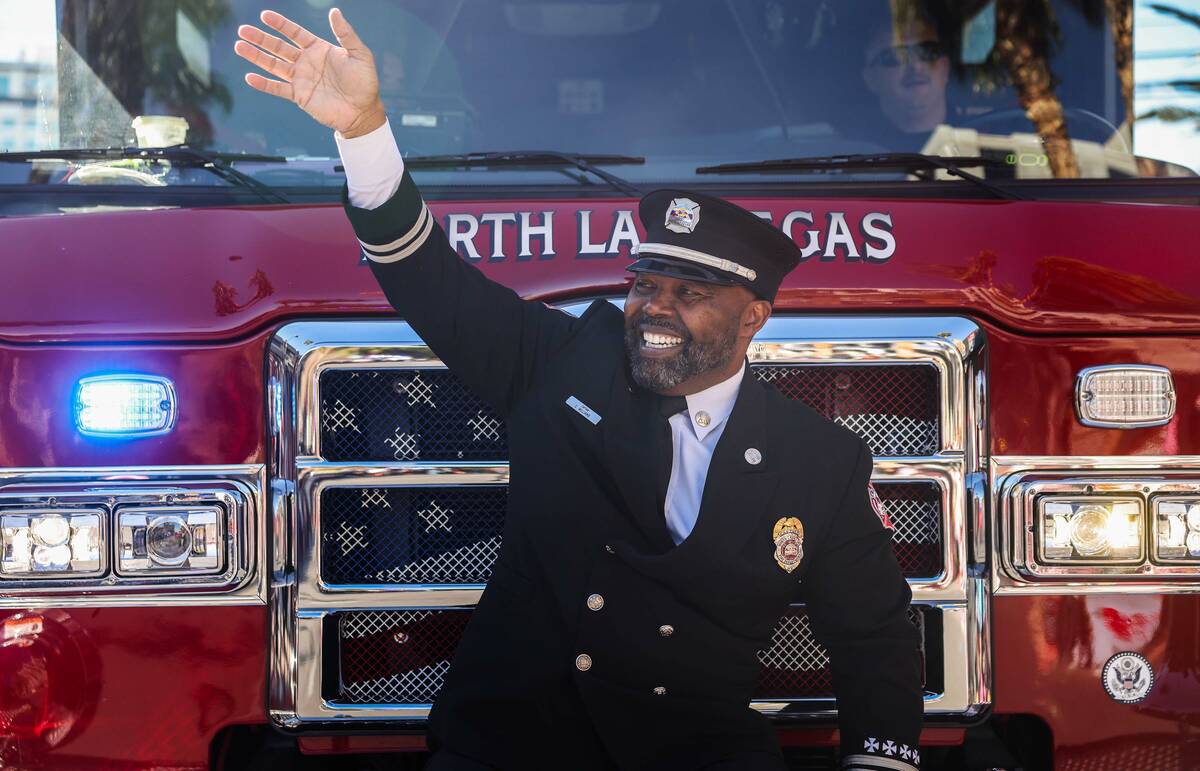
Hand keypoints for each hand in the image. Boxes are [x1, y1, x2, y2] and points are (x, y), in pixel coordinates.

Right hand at [235, 8, 385, 137]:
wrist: (363, 111)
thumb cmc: (365, 82)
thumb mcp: (359, 54)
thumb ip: (345, 34)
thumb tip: (334, 11)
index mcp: (319, 49)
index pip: (295, 33)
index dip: (280, 24)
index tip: (265, 16)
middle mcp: (306, 62)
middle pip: (278, 47)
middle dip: (261, 38)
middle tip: (242, 30)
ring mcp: (301, 79)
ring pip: (274, 65)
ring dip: (256, 56)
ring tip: (239, 46)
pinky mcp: (299, 96)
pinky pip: (277, 88)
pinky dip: (263, 84)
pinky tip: (249, 77)